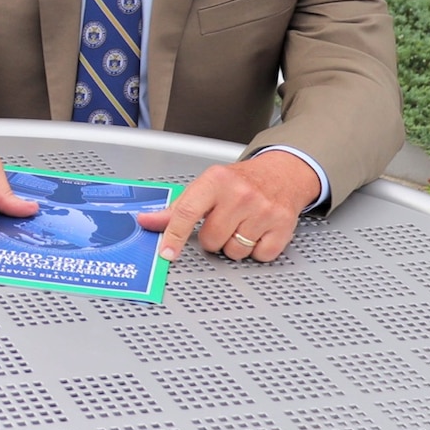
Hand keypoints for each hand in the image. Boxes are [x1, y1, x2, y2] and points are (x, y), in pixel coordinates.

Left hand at [138, 151, 319, 262]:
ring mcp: (263, 210)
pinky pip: (260, 256)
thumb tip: (146, 221)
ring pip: (234, 251)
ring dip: (234, 245)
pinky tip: (258, 232)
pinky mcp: (283, 226)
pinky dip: (257, 251)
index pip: (187, 212)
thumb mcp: (205, 186)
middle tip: (221, 222)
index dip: (174, 235)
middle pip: (211, 239)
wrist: (282, 174)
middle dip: (212, 238)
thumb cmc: (239, 181)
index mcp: (215, 181)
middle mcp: (240, 194)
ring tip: (240, 225)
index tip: (166, 252)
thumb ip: (176, 208)